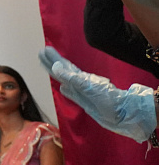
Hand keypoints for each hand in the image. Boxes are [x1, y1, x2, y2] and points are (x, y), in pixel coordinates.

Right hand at [39, 46, 156, 142]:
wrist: (122, 115)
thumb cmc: (108, 101)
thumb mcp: (89, 88)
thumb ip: (72, 78)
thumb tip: (56, 67)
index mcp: (80, 78)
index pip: (63, 66)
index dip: (53, 59)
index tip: (44, 49)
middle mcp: (79, 83)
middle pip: (62, 70)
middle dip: (51, 62)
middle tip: (41, 53)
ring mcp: (81, 91)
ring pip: (66, 80)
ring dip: (56, 73)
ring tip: (48, 66)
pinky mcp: (84, 100)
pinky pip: (71, 92)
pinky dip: (65, 88)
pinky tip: (62, 87)